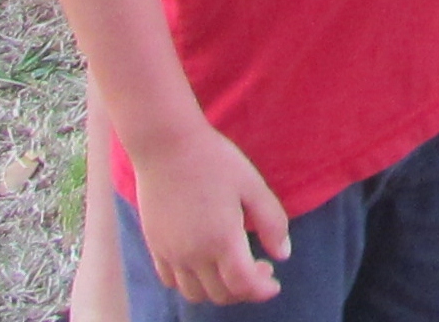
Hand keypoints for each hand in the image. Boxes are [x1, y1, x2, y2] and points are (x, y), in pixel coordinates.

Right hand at [132, 125, 288, 304]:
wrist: (167, 145)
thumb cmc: (214, 160)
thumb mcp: (252, 184)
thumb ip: (271, 221)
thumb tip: (283, 255)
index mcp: (221, 240)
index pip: (243, 285)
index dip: (262, 291)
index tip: (275, 284)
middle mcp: (194, 255)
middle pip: (221, 294)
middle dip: (245, 289)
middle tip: (261, 268)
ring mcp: (171, 254)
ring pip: (195, 294)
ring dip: (218, 291)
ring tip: (233, 269)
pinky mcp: (155, 247)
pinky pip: (171, 281)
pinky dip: (191, 283)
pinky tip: (204, 263)